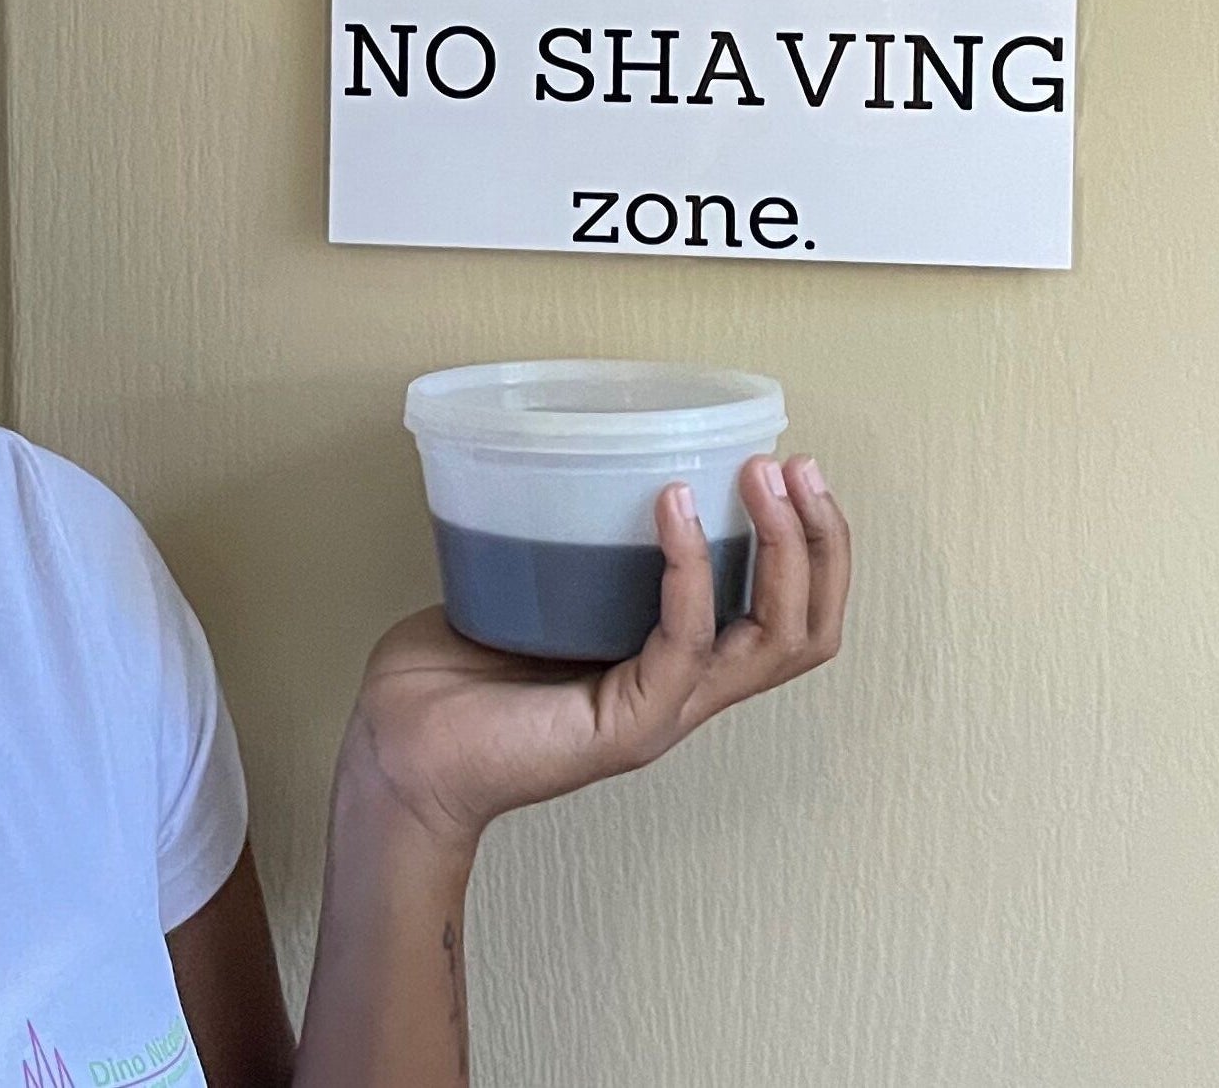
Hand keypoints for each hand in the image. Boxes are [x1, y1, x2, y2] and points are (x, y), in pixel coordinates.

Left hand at [336, 455, 851, 852]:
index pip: (790, 620)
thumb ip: (572, 546)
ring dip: (782, 549)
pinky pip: (686, 642)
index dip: (813, 548)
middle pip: (807, 632)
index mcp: (673, 667)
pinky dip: (690, 569)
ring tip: (761, 476)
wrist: (396, 755)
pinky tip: (674, 507)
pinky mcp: (626, 725)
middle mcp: (683, 693)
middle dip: (821, 543)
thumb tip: (577, 464)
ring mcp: (661, 713)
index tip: (792, 469)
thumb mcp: (534, 594)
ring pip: (774, 641)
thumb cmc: (449, 680)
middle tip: (799, 466)